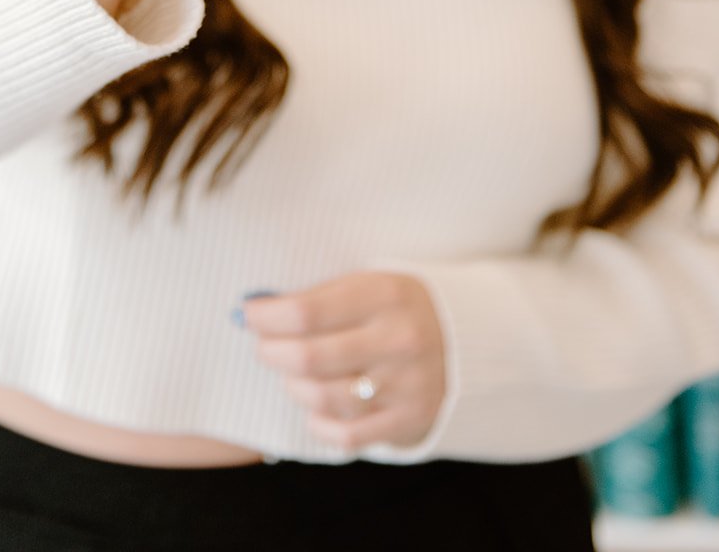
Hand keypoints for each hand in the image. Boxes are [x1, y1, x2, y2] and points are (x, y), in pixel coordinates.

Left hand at [241, 270, 447, 452]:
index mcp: (385, 294)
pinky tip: (314, 408)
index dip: (266, 316)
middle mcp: (397, 340)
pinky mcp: (408, 420)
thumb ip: (321, 296)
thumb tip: (256, 310)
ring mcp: (404, 384)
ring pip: (322, 396)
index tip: (249, 314)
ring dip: (293, 386)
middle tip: (263, 346)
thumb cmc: (400, 308)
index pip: (307, 310)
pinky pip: (346, 434)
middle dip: (271, 352)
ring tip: (291, 374)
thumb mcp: (372, 283)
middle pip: (308, 356)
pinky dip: (319, 423)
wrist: (470, 341)